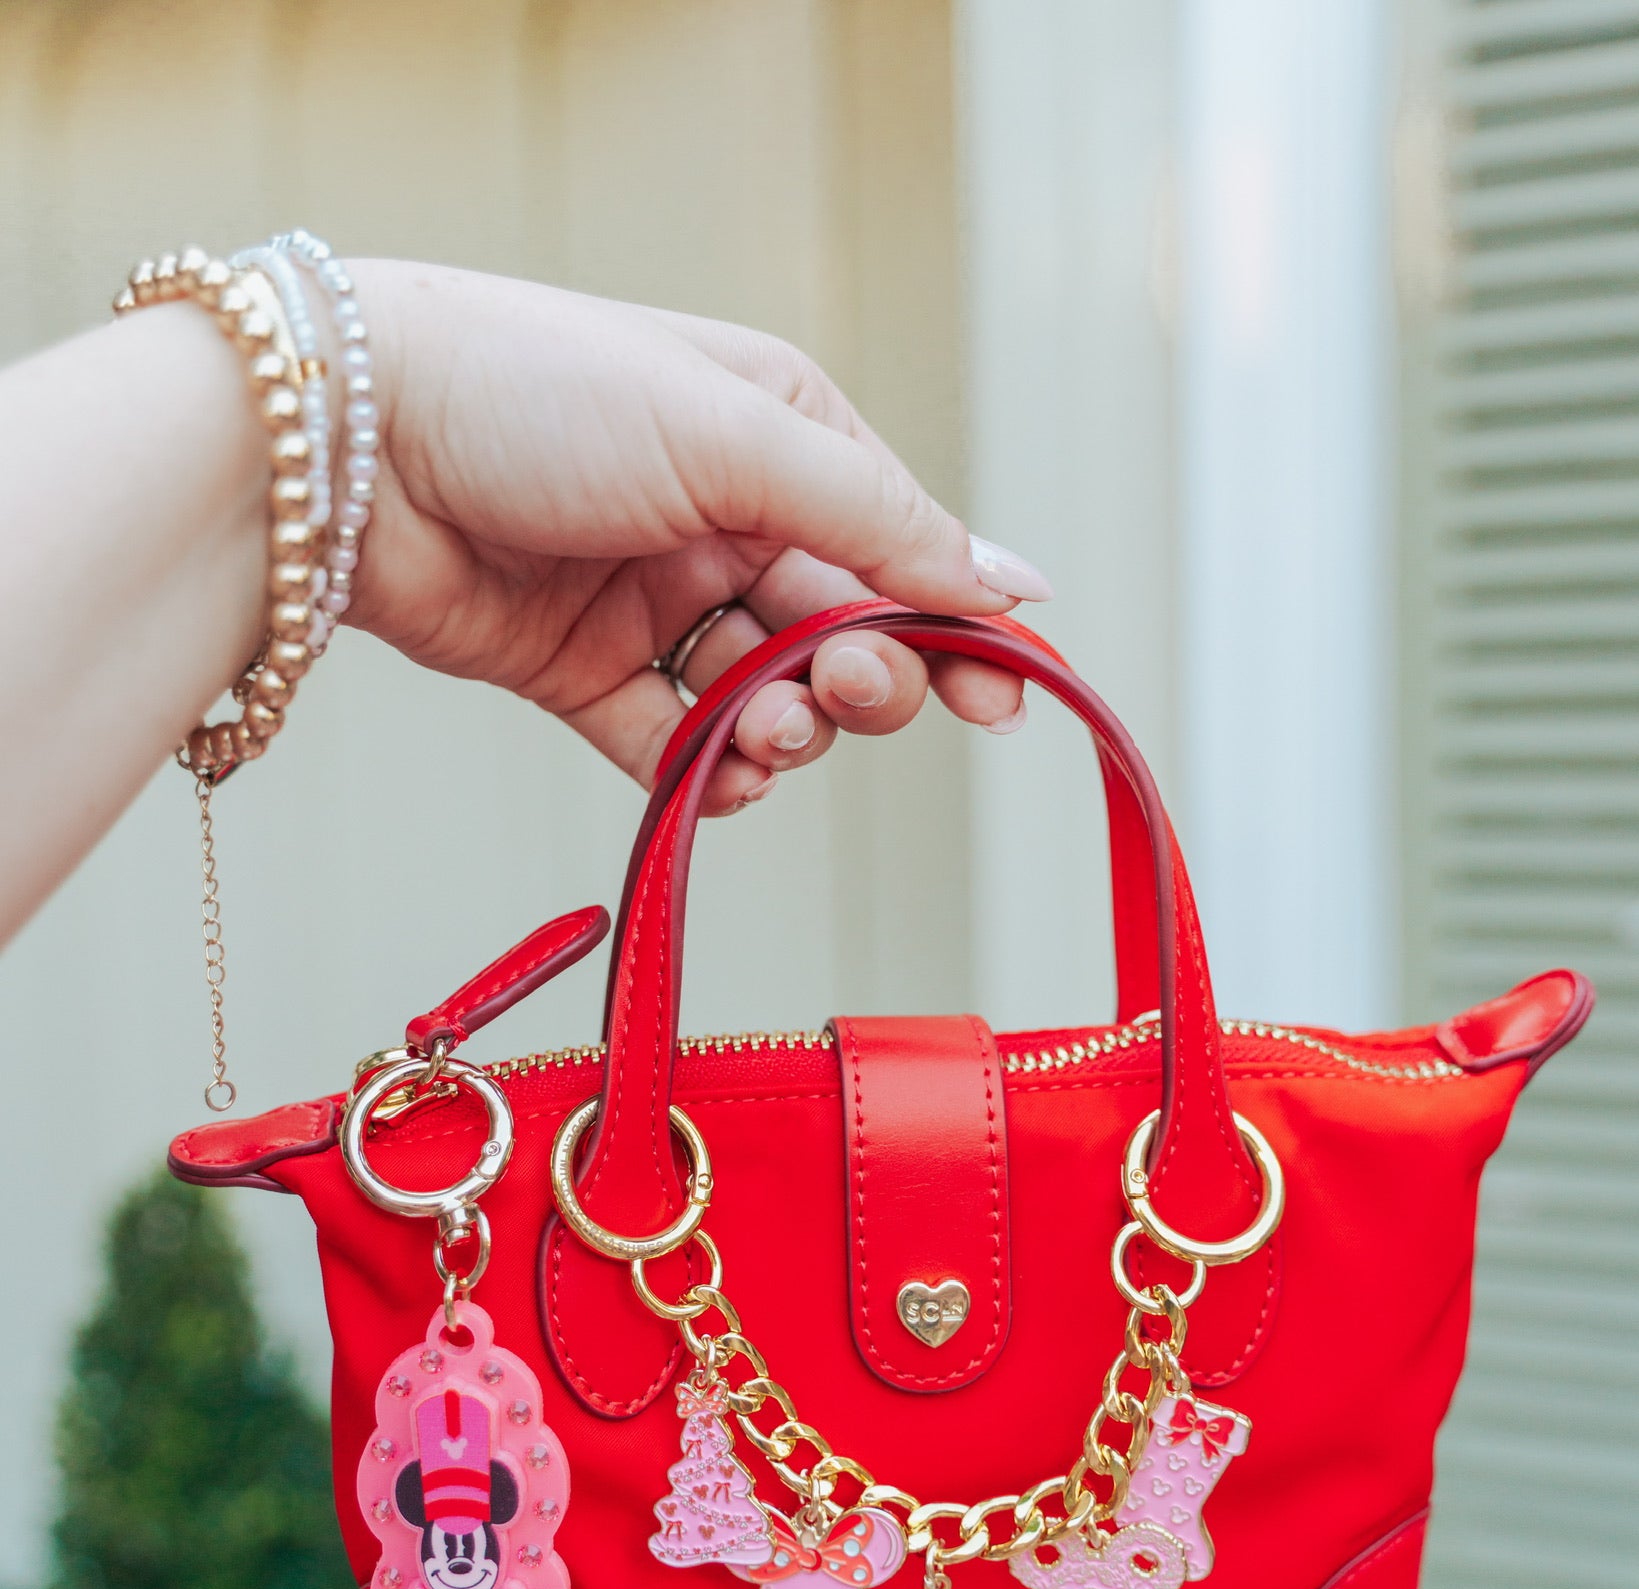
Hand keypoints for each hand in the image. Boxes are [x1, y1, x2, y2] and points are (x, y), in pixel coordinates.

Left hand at [353, 261, 1050, 814]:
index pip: (901, 547)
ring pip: (765, 697)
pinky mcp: (585, 672)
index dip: (953, 630)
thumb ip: (879, 516)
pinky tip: (718, 776)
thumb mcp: (734, 434)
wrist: (350, 451)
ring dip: (782, 727)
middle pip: (841, 632)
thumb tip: (1011, 583)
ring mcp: (654, 600)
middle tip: (839, 687)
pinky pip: (676, 743)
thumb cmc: (537, 394)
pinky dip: (706, 771)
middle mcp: (724, 518)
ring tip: (760, 727)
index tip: (998, 703)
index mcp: (779, 437)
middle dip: (859, 677)